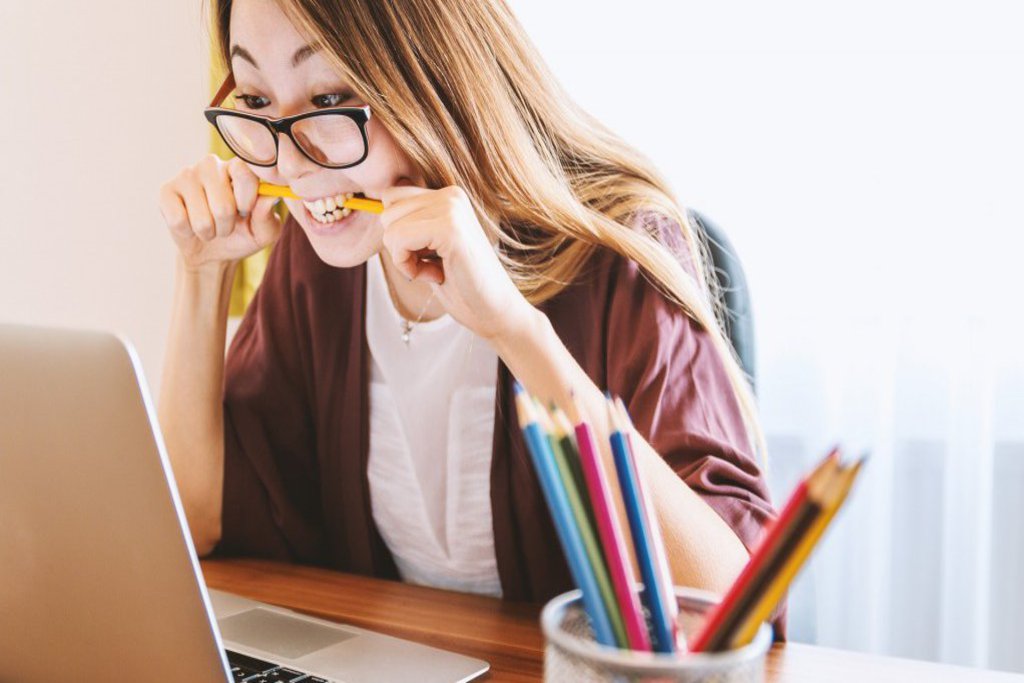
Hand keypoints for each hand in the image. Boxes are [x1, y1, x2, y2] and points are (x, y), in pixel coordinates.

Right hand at [158, 154, 282, 271]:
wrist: (212, 252)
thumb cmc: (242, 235)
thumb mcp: (264, 232)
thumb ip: (268, 216)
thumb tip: (271, 197)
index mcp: (238, 168)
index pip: (244, 172)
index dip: (246, 200)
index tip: (246, 212)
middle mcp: (211, 165)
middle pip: (223, 205)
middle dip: (227, 226)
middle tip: (226, 224)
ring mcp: (186, 175)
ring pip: (201, 218)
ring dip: (209, 232)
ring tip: (209, 226)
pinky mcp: (166, 191)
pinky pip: (178, 220)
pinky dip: (188, 232)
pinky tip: (189, 225)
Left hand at [380, 185, 534, 340]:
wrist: (494, 311)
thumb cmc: (461, 284)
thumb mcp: (430, 246)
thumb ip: (411, 223)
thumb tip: (375, 209)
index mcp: (448, 195)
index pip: (391, 198)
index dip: (399, 234)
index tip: (427, 255)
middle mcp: (451, 194)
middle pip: (387, 212)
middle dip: (400, 246)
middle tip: (433, 266)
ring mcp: (451, 208)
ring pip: (390, 227)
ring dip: (405, 258)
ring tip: (436, 270)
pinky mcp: (449, 228)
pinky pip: (398, 240)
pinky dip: (408, 266)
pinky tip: (436, 275)